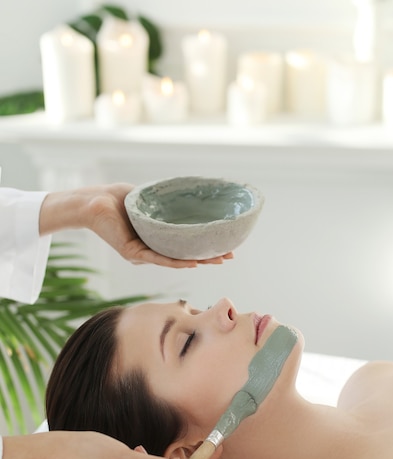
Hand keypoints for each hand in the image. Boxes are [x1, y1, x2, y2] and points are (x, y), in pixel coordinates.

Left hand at [40, 184, 233, 267]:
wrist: (93, 201)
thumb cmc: (118, 199)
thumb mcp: (151, 201)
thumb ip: (168, 203)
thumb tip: (194, 193)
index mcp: (157, 240)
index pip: (186, 245)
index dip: (206, 246)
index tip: (225, 245)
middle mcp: (151, 251)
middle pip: (186, 255)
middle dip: (209, 256)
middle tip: (230, 255)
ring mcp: (143, 254)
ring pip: (176, 259)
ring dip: (199, 260)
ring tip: (218, 259)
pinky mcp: (133, 253)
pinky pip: (159, 258)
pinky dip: (177, 261)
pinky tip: (194, 262)